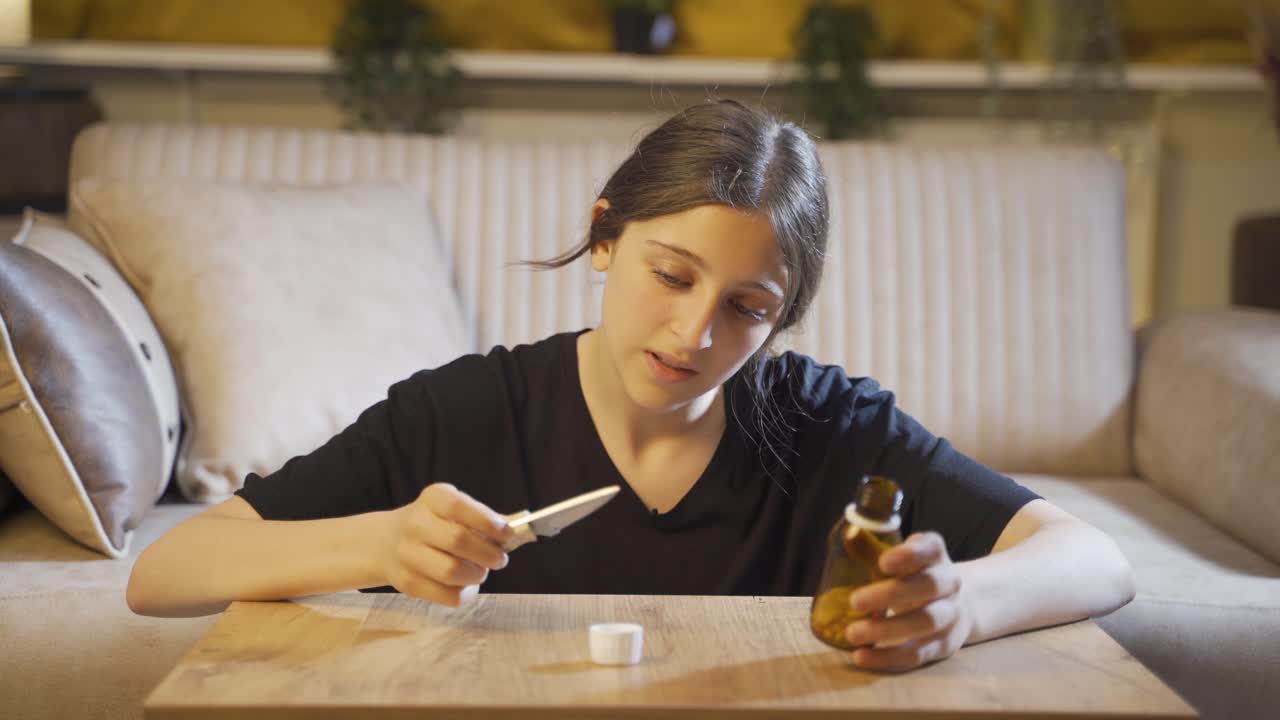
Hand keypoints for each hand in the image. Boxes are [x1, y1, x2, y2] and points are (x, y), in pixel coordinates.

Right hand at [380, 483, 513, 606]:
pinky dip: (465, 593)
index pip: (458, 507)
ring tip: (480, 571)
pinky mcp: (406, 583)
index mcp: (432, 499)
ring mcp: (407, 555)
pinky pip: (447, 596)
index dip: (487, 521)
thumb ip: (482, 518)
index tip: (507, 534)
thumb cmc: (433, 524)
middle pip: (458, 541)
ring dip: (476, 575)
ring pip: (452, 572)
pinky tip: (465, 584)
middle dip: (488, 554)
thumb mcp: (452, 509)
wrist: (385, 543)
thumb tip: (517, 531)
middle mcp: (415, 524)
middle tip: (499, 559)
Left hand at [843, 531, 973, 671]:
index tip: (883, 561)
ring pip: (925, 622)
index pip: (930, 548)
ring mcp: (950, 616)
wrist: (958, 607)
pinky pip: (917, 654)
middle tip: (855, 601)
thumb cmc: (914, 578)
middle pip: (928, 586)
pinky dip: (888, 658)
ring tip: (852, 633)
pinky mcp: (942, 645)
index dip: (910, 554)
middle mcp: (949, 584)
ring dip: (887, 630)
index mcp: (936, 557)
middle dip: (891, 594)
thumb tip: (847, 539)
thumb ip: (879, 551)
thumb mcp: (904, 560)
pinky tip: (861, 656)